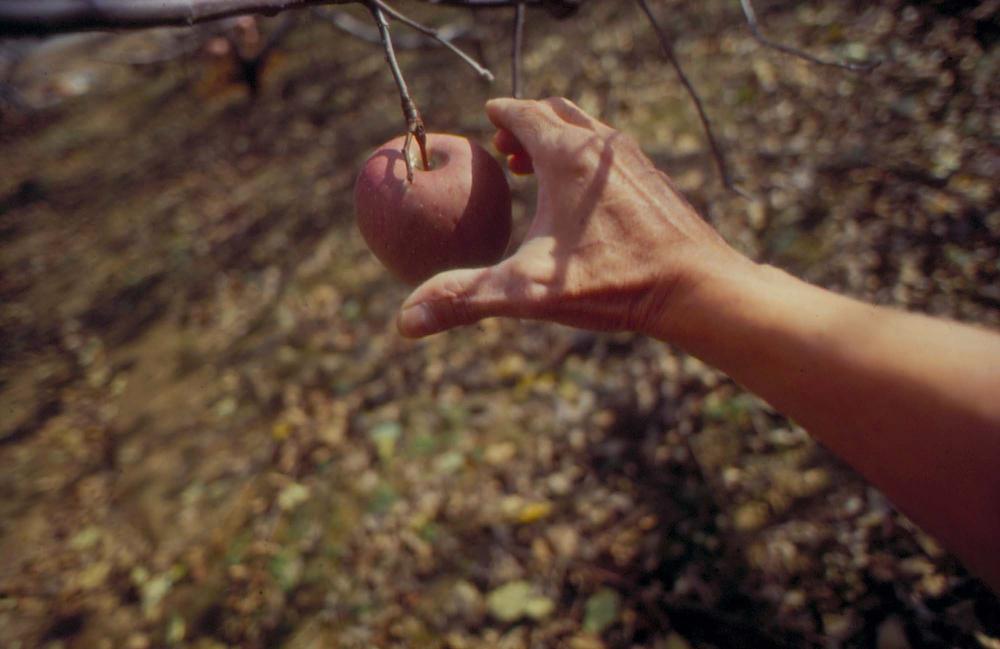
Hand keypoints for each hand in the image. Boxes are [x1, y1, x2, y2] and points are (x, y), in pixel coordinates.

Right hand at [397, 97, 749, 339]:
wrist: (696, 289)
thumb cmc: (613, 284)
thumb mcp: (529, 292)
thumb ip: (466, 299)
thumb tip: (405, 321)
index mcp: (565, 156)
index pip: (523, 113)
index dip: (500, 114)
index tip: (487, 118)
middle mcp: (601, 147)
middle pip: (557, 112)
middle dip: (527, 123)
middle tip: (506, 150)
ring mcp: (632, 160)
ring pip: (587, 130)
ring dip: (558, 139)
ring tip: (537, 171)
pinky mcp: (654, 179)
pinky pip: (610, 153)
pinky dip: (585, 159)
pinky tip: (582, 201)